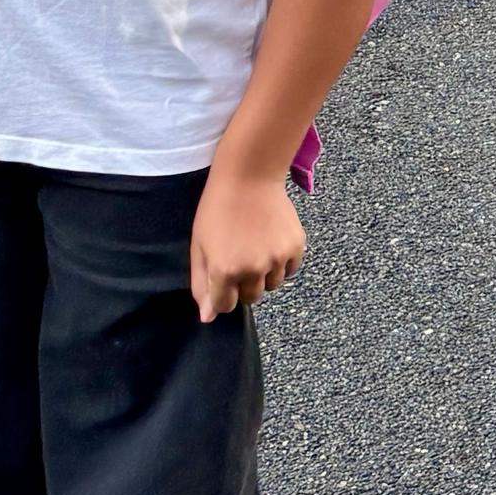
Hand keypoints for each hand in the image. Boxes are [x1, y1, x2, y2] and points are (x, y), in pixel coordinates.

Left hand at [190, 163, 305, 318]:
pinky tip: (270, 240)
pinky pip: (290, 270)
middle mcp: (253, 269)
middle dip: (243, 284)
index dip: (222, 293)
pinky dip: (281, 262)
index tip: (222, 275)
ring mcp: (277, 258)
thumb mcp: (199, 246)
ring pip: (272, 285)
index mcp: (225, 270)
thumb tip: (208, 318)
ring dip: (264, 274)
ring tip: (255, 245)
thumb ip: (202, 285)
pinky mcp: (296, 247)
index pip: (226, 306)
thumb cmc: (217, 209)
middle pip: (251, 298)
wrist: (249, 177)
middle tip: (239, 256)